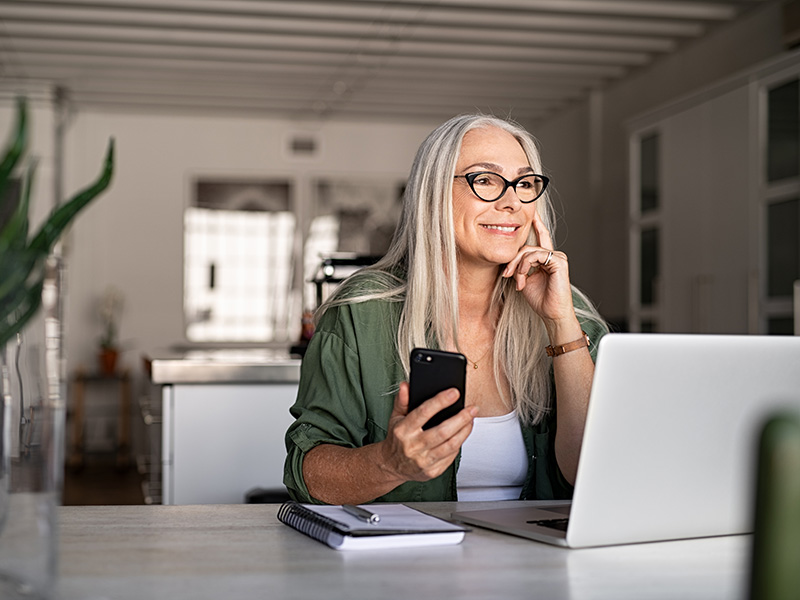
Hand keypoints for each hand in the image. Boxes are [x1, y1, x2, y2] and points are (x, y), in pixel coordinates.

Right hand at [380, 382, 476, 482]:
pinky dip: (459, 444)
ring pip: (450, 445)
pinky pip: (451, 456)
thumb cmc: (396, 439)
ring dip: (464, 431)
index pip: (423, 412)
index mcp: (403, 430)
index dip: (440, 401)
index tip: (454, 393)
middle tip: (472, 409)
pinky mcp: (432, 471)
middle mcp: (413, 446)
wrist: (391, 465)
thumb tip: (406, 386)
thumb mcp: (395, 417)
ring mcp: (423, 460)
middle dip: (461, 418)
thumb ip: (402, 401)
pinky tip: (462, 435)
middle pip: (442, 431)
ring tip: (471, 420)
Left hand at [501, 210, 574, 324]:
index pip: (540, 237)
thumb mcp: (524, 279)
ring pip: (529, 251)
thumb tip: (509, 260)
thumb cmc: (540, 299)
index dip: (536, 224)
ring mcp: (557, 257)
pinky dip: (525, 265)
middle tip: (506, 274)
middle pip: (526, 247)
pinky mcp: (559, 261)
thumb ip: (519, 266)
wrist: (552, 314)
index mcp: (546, 258)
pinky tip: (523, 277)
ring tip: (517, 281)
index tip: (531, 213)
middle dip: (513, 260)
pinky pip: (536, 255)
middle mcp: (553, 255)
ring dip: (518, 266)